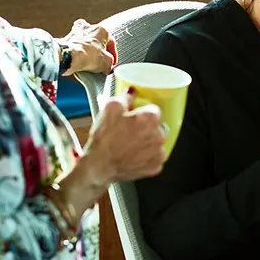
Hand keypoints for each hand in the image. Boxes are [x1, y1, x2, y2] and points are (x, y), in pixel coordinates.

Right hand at [57, 93, 165, 214]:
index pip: (153, 110)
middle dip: (146, 127)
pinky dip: (146, 156)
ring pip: (157, 142)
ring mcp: (159, 153)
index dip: (142, 112)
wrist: (100, 166)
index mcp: (150, 118)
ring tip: (130, 144)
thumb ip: (125, 97)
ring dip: (148, 142)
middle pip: (158, 126)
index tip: (135, 116)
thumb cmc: (104, 138)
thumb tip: (132, 92)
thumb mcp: (110, 108)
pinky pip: (154, 157)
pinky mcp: (155, 167)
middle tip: (131, 131)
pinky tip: (133, 155)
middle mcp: (159, 135)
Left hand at [61, 19, 115, 75]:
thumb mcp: (107, 63)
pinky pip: (75, 44)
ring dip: (88, 49)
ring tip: (88, 61)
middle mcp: (90, 27)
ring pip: (86, 40)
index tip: (111, 63)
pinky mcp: (67, 37)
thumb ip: (110, 63)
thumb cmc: (87, 55)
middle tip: (100, 61)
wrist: (69, 56)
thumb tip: (107, 66)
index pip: (111, 43)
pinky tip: (78, 59)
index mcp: (102, 29)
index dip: (113, 55)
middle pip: (98, 40)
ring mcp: (77, 31)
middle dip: (99, 50)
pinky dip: (77, 51)